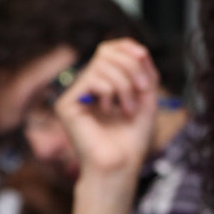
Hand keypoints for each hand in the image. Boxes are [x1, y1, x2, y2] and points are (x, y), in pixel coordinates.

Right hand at [54, 38, 160, 180]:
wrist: (120, 166)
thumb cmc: (132, 139)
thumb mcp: (146, 98)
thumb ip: (145, 72)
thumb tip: (138, 49)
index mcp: (103, 84)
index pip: (109, 51)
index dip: (125, 47)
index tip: (143, 55)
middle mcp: (86, 87)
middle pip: (106, 53)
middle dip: (131, 67)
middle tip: (143, 89)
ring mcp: (74, 94)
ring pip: (101, 64)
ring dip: (124, 85)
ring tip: (128, 109)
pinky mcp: (66, 104)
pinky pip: (91, 79)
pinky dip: (109, 92)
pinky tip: (109, 112)